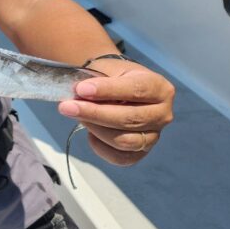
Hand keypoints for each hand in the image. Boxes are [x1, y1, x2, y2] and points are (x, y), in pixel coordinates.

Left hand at [58, 62, 174, 165]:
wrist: (116, 87)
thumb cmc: (112, 77)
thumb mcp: (108, 70)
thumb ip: (96, 82)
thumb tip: (78, 96)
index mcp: (159, 87)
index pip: (136, 90)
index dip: (107, 91)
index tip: (81, 89)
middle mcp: (163, 114)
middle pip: (130, 119)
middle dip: (95, 113)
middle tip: (66, 106)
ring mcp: (154, 135)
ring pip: (125, 140)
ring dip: (95, 129)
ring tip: (74, 115)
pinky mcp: (141, 152)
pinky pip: (120, 157)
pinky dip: (101, 147)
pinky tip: (89, 133)